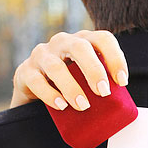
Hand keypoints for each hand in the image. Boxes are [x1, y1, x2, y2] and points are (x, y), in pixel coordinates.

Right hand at [10, 30, 127, 110]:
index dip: (115, 58)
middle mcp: (62, 42)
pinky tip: (61, 105)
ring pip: (56, 66)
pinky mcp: (25, 70)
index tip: (122, 81)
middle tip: (103, 92)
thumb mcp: (87, 79)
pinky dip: (50, 94)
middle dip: (94, 69)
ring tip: (83, 105)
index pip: (103, 39)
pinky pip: (36, 81)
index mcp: (83, 41)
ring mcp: (42, 54)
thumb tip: (122, 108)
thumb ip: (101, 83)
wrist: (34, 90)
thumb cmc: (69, 83)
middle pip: (80, 47)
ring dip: (72, 87)